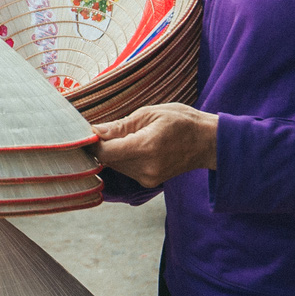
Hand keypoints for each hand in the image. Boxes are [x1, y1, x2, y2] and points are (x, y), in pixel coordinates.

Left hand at [91, 103, 217, 188]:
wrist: (209, 142)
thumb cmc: (182, 121)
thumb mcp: (151, 114)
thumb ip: (120, 125)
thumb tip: (94, 131)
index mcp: (145, 147)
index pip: (104, 152)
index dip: (91, 142)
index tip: (86, 130)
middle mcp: (145, 168)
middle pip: (107, 160)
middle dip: (102, 145)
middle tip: (106, 128)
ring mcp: (148, 178)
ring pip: (115, 165)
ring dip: (113, 151)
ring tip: (127, 134)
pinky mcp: (149, 181)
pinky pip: (126, 169)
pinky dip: (124, 157)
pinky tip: (134, 145)